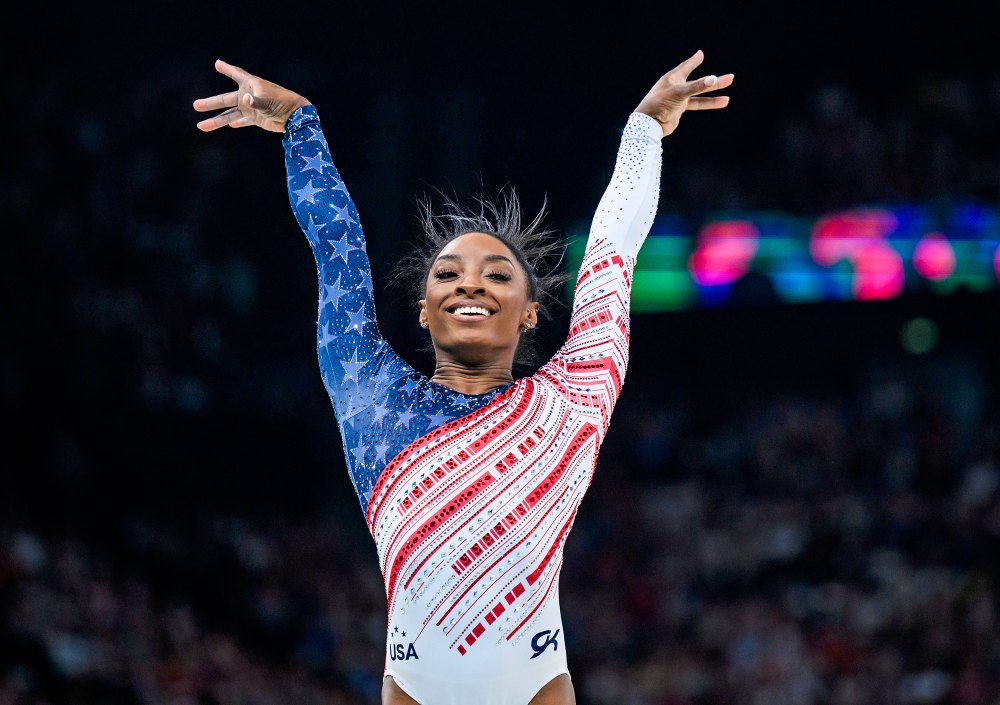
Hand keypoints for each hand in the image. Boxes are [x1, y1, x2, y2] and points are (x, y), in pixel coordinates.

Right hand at [193, 59, 310, 133]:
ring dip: (216, 120)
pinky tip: (229, 125)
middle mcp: (248, 95)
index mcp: (251, 85)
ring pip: (230, 114)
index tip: (217, 63)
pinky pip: (243, 120)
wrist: (295, 117)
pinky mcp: (256, 118)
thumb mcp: (267, 102)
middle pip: (225, 99)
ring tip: (201, 125)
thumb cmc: (282, 104)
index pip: (236, 74)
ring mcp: (251, 108)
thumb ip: (255, 102)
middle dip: (211, 103)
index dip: (227, 69)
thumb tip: (245, 100)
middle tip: (195, 105)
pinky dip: (237, 123)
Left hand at [634, 50, 733, 136]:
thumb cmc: (660, 104)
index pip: (686, 66)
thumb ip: (696, 86)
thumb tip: (713, 79)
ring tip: (728, 98)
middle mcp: (676, 87)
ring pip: (700, 95)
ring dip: (713, 95)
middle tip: (730, 78)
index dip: (694, 60)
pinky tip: (721, 102)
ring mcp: (678, 99)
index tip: (701, 54)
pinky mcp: (680, 109)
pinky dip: (709, 104)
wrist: (649, 125)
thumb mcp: (679, 93)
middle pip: (698, 82)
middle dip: (713, 81)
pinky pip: (697, 104)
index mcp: (672, 78)